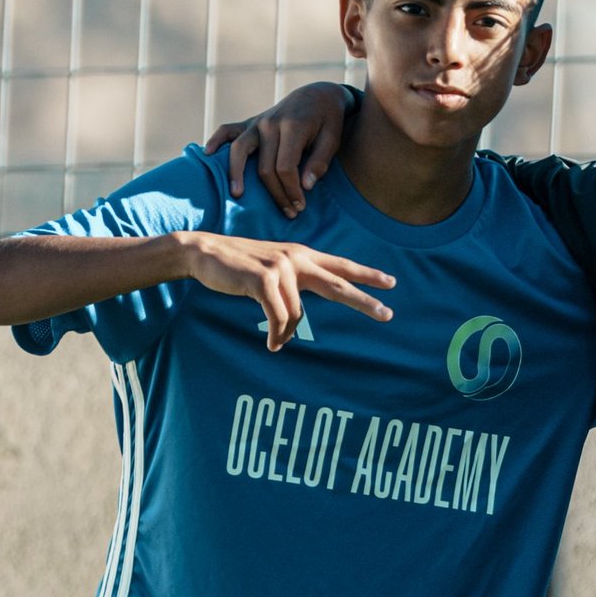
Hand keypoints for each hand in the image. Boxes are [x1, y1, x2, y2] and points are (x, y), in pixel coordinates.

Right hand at [179, 231, 392, 350]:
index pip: (341, 266)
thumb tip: (301, 317)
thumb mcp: (272, 271)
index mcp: (302, 256)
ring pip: (298, 314)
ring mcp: (281, 267)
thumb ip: (293, 285)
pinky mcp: (264, 279)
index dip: (366, 274)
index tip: (391, 283)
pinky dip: (276, 334)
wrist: (204, 252)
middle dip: (364, 301)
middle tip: (388, 314)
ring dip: (286, 333)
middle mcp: (297, 259)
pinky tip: (272, 344)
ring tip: (276, 341)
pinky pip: (279, 317)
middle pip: (339, 284)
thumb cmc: (238, 267)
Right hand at [205, 85, 350, 217]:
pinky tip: (207, 154)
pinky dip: (216, 140)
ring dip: (237, 174)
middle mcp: (270, 123)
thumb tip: (306, 186)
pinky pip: (227, 129)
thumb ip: (320, 162)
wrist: (317, 95)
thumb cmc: (328, 120)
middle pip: (265, 167)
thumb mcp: (333, 139)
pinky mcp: (249, 122)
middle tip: (289, 212)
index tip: (300, 206)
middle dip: (277, 193)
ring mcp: (257, 121)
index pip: (286, 167)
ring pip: (240, 151)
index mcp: (292, 126)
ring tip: (237, 195)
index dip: (292, 190)